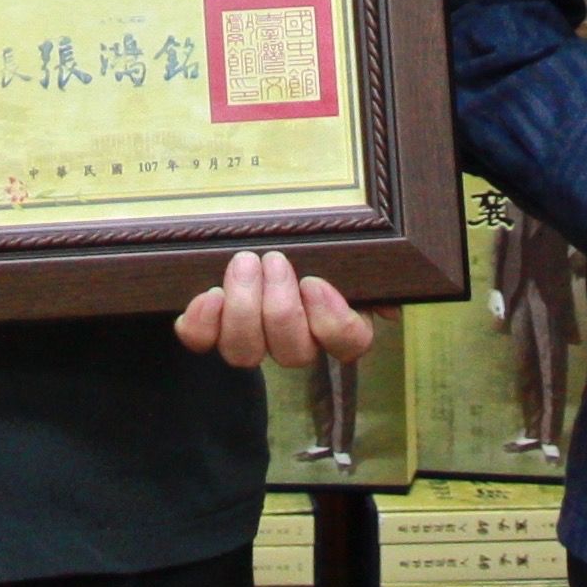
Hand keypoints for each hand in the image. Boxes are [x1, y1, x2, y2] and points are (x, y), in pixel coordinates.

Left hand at [174, 248, 378, 368]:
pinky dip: (202, 322)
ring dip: (244, 309)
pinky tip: (209, 294)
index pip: (348, 344)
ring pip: (246, 353)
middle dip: (281, 308)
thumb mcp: (344, 246)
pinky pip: (201, 342)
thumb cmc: (308, 240)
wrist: (255, 232)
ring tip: (244, 264)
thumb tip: (385, 301)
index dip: (331, 322)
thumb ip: (368, 267)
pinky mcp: (210, 331)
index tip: (315, 283)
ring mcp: (250, 340)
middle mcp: (294, 341)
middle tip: (273, 261)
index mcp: (334, 322)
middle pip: (293, 353)